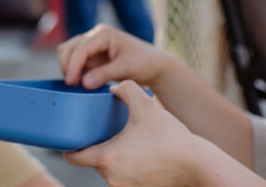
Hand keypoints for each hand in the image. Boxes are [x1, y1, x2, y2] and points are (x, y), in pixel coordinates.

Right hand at [58, 24, 175, 89]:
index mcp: (103, 33)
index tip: (71, 82)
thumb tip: (82, 83)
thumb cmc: (144, 63)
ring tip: (78, 85)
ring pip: (69, 54)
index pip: (81, 48)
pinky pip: (76, 63)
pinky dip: (75, 72)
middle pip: (68, 48)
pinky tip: (83, 83)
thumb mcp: (126, 68)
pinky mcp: (92, 56)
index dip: (73, 65)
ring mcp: (92, 45)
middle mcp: (95, 36)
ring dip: (70, 69)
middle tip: (73, 85)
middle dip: (67, 66)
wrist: (154, 65)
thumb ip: (104, 74)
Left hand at [65, 81, 201, 186]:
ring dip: (113, 157)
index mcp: (107, 158)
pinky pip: (125, 178)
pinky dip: (128, 166)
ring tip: (124, 141)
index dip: (69, 147)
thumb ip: (126, 89)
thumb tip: (115, 88)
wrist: (195, 163)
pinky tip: (138, 154)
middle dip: (97, 147)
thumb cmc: (169, 137)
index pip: (74, 158)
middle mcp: (112, 177)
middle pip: (93, 162)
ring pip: (110, 170)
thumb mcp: (145, 105)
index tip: (70, 139)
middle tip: (103, 132)